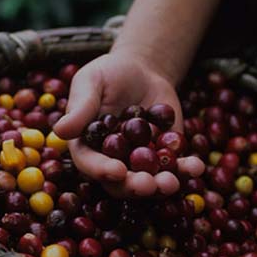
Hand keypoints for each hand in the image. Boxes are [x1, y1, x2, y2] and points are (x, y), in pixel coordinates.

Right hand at [53, 50, 203, 197]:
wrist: (142, 70)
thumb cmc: (109, 73)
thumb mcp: (91, 82)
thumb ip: (80, 107)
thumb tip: (59, 130)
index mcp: (87, 146)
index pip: (89, 164)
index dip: (102, 171)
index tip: (117, 171)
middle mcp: (111, 160)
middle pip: (120, 183)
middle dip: (135, 186)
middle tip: (150, 184)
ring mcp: (139, 162)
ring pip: (149, 182)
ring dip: (161, 186)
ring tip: (174, 182)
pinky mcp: (164, 155)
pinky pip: (175, 167)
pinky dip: (186, 169)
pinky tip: (196, 166)